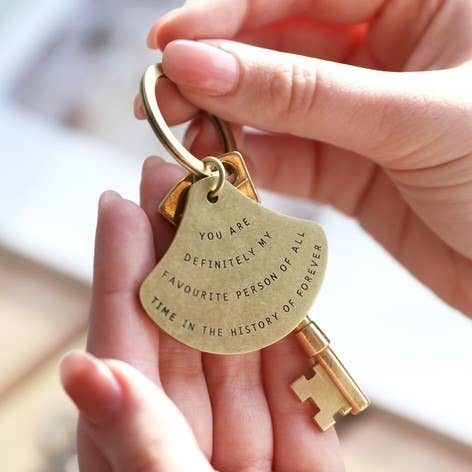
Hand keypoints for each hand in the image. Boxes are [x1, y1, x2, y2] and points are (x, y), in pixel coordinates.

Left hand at [60, 158, 342, 470]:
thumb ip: (137, 434)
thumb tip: (84, 368)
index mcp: (136, 439)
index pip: (124, 337)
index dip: (123, 267)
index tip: (120, 202)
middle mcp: (187, 426)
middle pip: (183, 322)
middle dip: (183, 248)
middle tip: (180, 181)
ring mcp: (247, 431)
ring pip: (239, 337)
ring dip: (238, 272)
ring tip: (233, 207)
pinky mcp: (303, 443)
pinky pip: (294, 372)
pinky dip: (290, 321)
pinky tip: (281, 270)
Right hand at [139, 0, 471, 316]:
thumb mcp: (409, 117)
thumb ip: (302, 93)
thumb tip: (202, 64)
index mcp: (420, 2)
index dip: (229, 14)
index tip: (169, 44)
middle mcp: (387, 52)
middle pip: (278, 47)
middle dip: (216, 70)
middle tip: (160, 96)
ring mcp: (364, 115)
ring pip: (276, 107)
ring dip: (224, 120)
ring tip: (177, 136)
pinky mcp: (353, 171)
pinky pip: (289, 158)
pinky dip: (250, 163)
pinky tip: (217, 168)